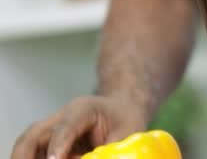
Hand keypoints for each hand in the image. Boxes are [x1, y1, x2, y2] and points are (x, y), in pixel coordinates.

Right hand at [12, 95, 147, 158]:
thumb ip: (109, 152)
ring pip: (28, 146)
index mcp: (83, 109)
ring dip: (29, 158)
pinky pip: (34, 154)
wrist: (121, 111)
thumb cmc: (125, 120)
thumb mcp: (126, 135)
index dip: (58, 146)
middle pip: (33, 136)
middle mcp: (60, 117)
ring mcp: (51, 130)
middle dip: (26, 156)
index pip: (65, 127)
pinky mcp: (48, 143)